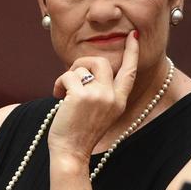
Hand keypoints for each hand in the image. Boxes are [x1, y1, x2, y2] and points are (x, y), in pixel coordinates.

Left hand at [48, 31, 138, 165]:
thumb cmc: (80, 133)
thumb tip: (87, 69)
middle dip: (83, 62)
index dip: (132, 52)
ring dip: (68, 76)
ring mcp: (98, 96)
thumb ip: (101, 92)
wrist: (70, 153)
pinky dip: (58, 83)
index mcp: (120, 101)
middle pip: (101, 61)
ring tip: (62, 92)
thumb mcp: (100, 112)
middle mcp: (113, 97)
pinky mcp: (81, 96)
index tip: (133, 36)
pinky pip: (68, 75)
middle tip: (71, 76)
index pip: (130, 71)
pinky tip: (57, 95)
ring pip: (82, 67)